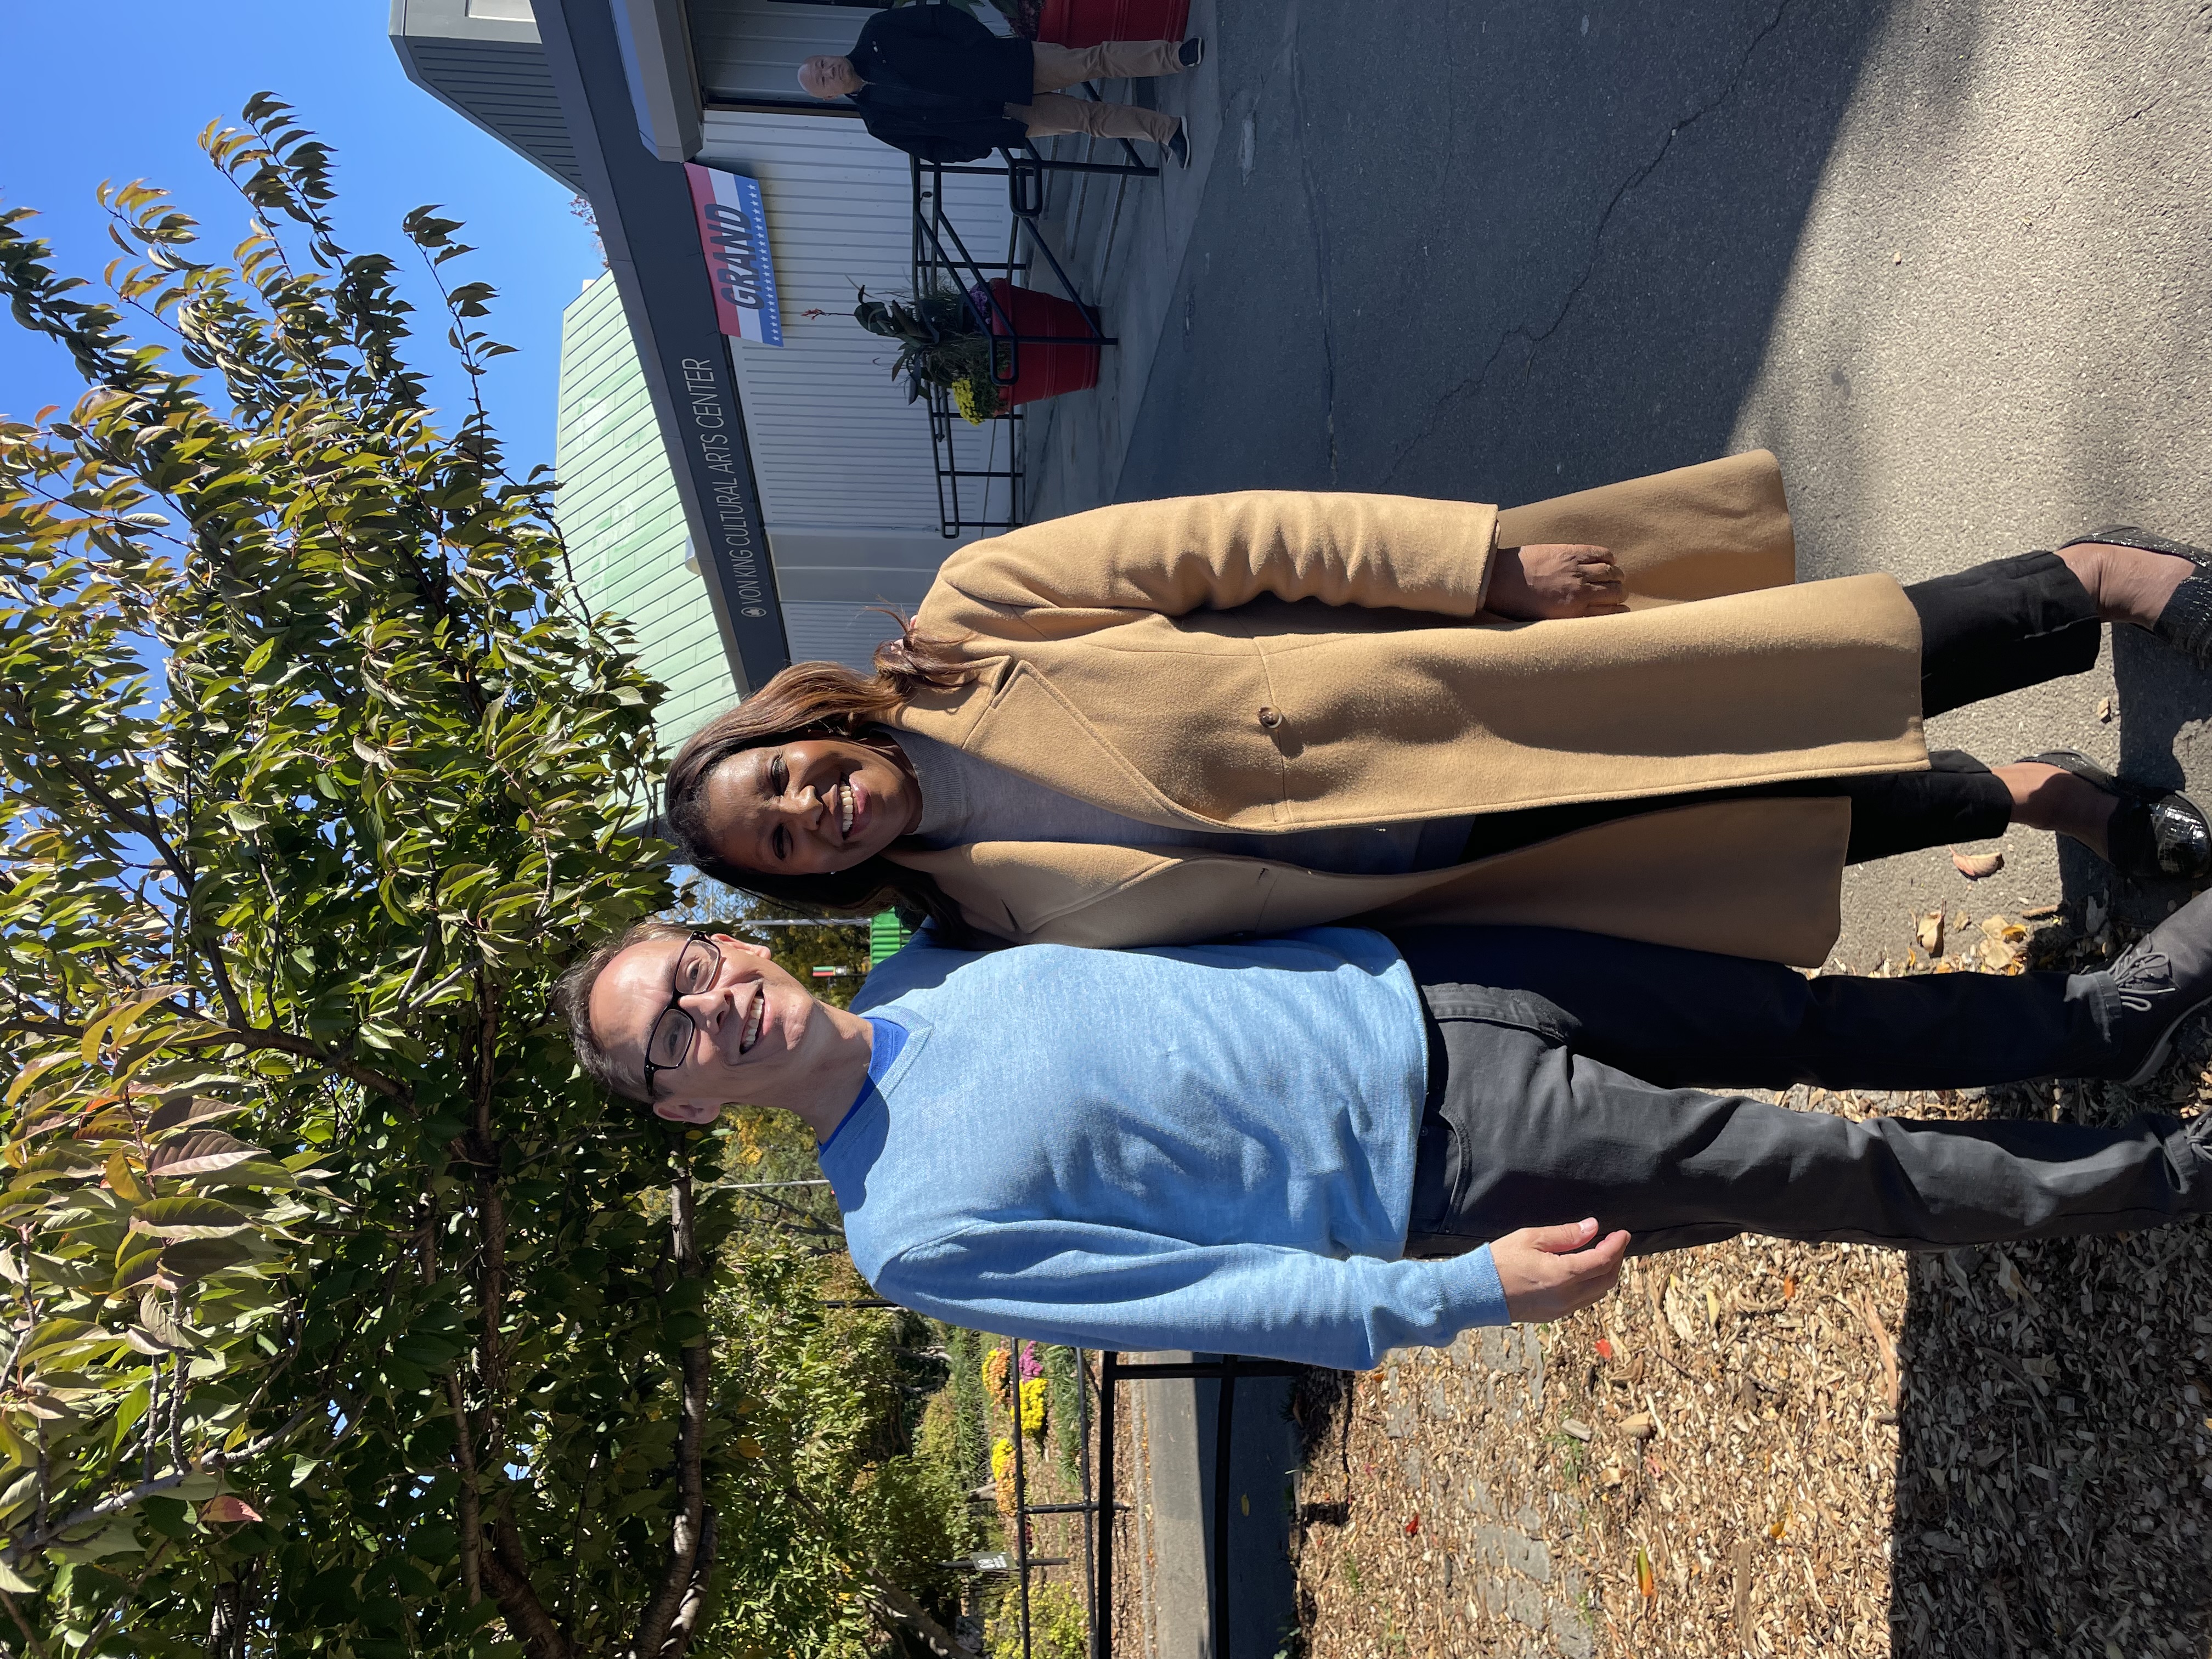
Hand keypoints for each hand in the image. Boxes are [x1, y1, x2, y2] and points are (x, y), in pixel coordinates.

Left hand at [1487, 544, 1627, 618]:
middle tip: (1618, 592)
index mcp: (1573, 612)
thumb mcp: (1544, 622)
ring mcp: (1576, 570)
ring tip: (1616, 576)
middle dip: (1620, 593)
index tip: (1622, 609)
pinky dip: (1609, 556)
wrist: (1497, 579)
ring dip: (1617, 575)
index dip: (1620, 611)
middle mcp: (1580, 591)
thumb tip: (1586, 620)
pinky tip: (1609, 559)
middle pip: (1615, 591)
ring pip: (1612, 571)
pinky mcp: (1570, 552)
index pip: (1611, 613)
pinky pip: (1600, 552)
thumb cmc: (1516, 605)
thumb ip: (1568, 619)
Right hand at [1491, 1218, 1629, 1321]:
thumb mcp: (1531, 1238)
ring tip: (1603, 1255)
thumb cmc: (1499, 1261)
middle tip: (1615, 1242)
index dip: (1616, 1246)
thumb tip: (1592, 1227)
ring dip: (1606, 1274)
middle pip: (1606, 1280)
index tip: (1623, 1233)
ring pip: (1597, 1294)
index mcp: (1562, 1275)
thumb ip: (1565, 1234)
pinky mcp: (1553, 1316)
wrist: (1474, 1292)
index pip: (1602, 1261)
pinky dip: (1592, 1285)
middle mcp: (1567, 1297)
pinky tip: (1585, 1272)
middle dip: (1616, 1260)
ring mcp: (1560, 1310)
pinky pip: (1583, 1301)